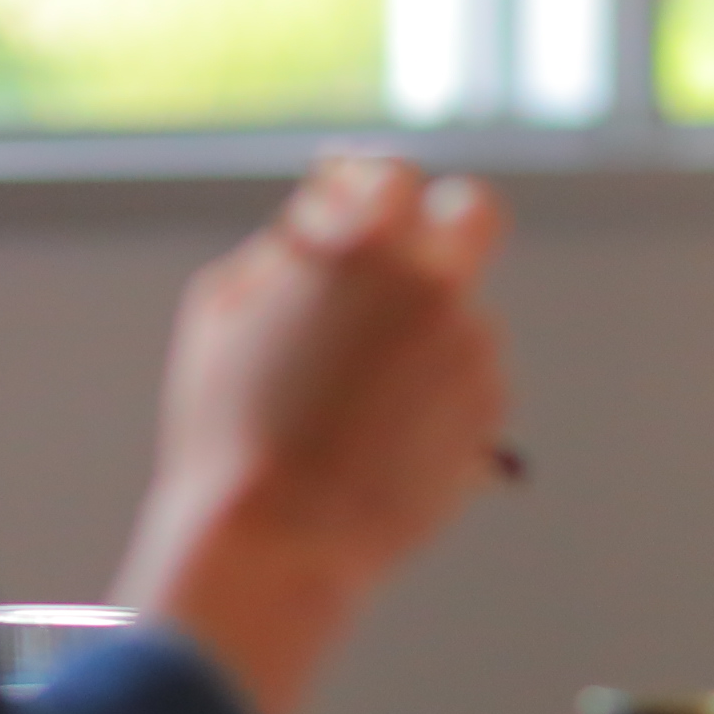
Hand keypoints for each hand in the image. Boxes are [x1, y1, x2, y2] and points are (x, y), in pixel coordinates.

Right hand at [114, 154, 510, 713]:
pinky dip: (432, 397)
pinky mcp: (488, 411)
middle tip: (409, 257)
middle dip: (445, 220)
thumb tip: (330, 207)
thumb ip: (290, 238)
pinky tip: (377, 439)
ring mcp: (470, 349)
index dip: (369, 189)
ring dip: (420, 337)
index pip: (394, 176)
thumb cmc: (229, 424)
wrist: (276, 537)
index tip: (356, 204)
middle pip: (473, 212)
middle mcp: (435, 285)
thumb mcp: (224, 304)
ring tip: (352, 405)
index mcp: (366, 245)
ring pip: (456, 316)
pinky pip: (464, 381)